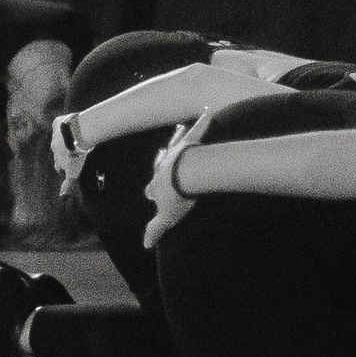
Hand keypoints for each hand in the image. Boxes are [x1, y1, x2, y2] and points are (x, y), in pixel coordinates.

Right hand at [48, 113, 88, 189]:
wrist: (75, 136)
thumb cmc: (75, 154)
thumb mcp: (73, 172)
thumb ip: (67, 184)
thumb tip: (61, 194)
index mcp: (58, 158)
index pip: (59, 164)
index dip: (61, 166)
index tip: (62, 167)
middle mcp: (54, 146)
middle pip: (57, 151)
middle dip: (60, 153)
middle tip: (66, 153)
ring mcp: (55, 134)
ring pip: (58, 137)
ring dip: (62, 138)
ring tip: (70, 137)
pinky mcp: (57, 123)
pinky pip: (58, 124)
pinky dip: (62, 125)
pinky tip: (68, 123)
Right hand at [142, 111, 212, 247]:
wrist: (188, 178)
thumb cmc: (178, 199)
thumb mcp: (166, 218)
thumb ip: (155, 230)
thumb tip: (146, 245)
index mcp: (157, 184)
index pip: (152, 189)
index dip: (152, 192)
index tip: (151, 194)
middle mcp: (165, 165)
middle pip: (161, 163)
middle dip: (161, 162)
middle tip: (161, 157)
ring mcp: (178, 153)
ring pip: (176, 143)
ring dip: (178, 137)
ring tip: (179, 128)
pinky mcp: (192, 143)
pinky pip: (198, 130)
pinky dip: (204, 120)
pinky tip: (209, 111)